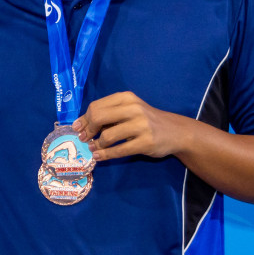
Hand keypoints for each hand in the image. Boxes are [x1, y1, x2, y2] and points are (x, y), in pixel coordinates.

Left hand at [74, 91, 193, 161]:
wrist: (175, 131)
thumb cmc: (146, 120)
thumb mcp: (129, 110)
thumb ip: (109, 114)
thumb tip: (80, 125)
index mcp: (127, 98)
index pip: (96, 106)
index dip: (84, 119)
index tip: (77, 128)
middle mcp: (134, 108)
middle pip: (98, 117)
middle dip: (88, 129)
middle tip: (84, 138)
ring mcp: (141, 126)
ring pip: (107, 136)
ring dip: (96, 144)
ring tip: (93, 148)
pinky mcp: (146, 142)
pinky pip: (119, 150)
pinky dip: (105, 155)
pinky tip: (99, 156)